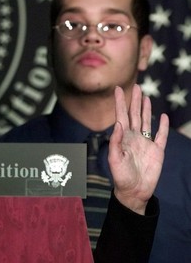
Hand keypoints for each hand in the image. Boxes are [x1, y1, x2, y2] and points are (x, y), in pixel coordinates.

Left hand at [109, 84, 168, 213]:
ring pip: (146, 121)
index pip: (121, 116)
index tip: (117, 89)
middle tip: (136, 86)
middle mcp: (133, 137)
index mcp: (122, 138)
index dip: (120, 102)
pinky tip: (163, 116)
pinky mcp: (157, 151)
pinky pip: (161, 136)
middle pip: (134, 115)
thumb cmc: (121, 176)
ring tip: (145, 97)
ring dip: (146, 109)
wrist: (134, 191)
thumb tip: (118, 124)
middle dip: (135, 101)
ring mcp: (146, 143)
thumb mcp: (115, 159)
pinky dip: (163, 126)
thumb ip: (115, 142)